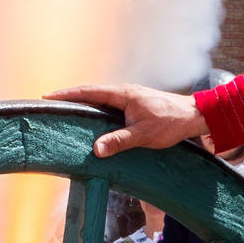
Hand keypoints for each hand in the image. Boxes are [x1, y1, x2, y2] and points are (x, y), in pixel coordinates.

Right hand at [51, 84, 213, 158]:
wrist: (194, 116)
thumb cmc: (170, 122)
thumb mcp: (143, 135)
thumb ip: (119, 141)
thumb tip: (95, 150)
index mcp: (123, 94)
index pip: (89, 92)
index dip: (68, 94)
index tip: (48, 96)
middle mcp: (124, 93)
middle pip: (91, 94)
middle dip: (70, 98)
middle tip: (51, 104)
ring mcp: (129, 99)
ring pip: (100, 100)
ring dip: (83, 105)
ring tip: (65, 113)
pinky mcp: (135, 106)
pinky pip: (109, 107)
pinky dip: (96, 111)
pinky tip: (92, 121)